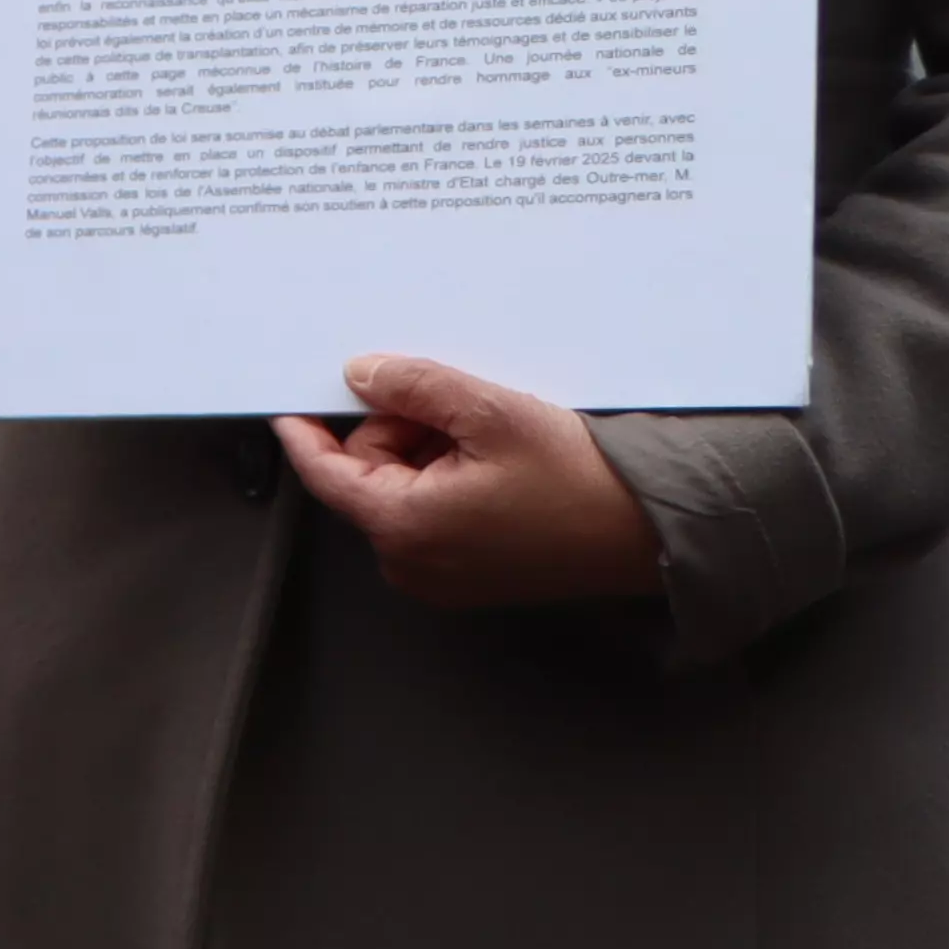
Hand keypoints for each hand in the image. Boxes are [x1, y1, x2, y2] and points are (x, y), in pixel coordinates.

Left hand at [276, 354, 670, 609]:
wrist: (656, 528)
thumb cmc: (583, 480)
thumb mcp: (491, 413)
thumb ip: (413, 387)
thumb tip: (360, 374)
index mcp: (403, 528)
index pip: (323, 473)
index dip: (305, 429)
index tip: (292, 398)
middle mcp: (412, 563)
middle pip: (367, 473)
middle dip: (400, 430)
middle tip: (457, 409)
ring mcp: (442, 574)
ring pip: (403, 487)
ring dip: (431, 449)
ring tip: (489, 436)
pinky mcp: (472, 572)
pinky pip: (435, 509)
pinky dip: (451, 474)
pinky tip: (498, 459)